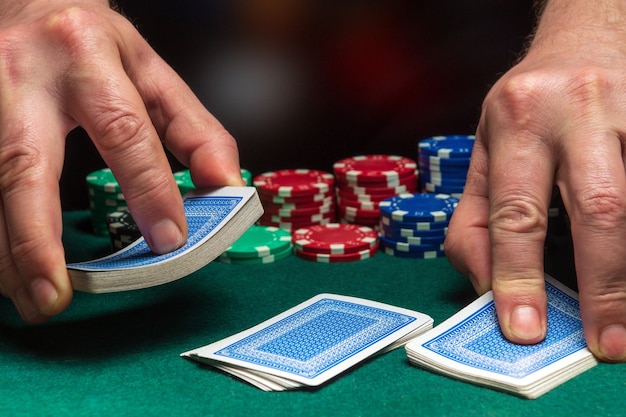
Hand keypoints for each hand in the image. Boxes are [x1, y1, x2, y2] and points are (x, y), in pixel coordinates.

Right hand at [0, 0, 242, 322]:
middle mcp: (24, 73)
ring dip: (8, 251)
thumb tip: (226, 184)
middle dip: (38, 239)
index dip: (149, 188)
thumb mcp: (150, 70)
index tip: (169, 239)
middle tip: (56, 296)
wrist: (24, 1)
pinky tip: (9, 267)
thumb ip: (193, 127)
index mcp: (87, 55)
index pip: (124, 129)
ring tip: (34, 299)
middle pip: (24, 165)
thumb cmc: (91, 40)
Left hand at [445, 0, 625, 361]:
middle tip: (607, 343)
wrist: (585, 37)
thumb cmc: (527, 108)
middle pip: (600, 207)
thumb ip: (474, 219)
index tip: (524, 330)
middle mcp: (576, 110)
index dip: (518, 277)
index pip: (514, 211)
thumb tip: (488, 287)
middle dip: (605, 284)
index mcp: (517, 121)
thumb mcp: (484, 152)